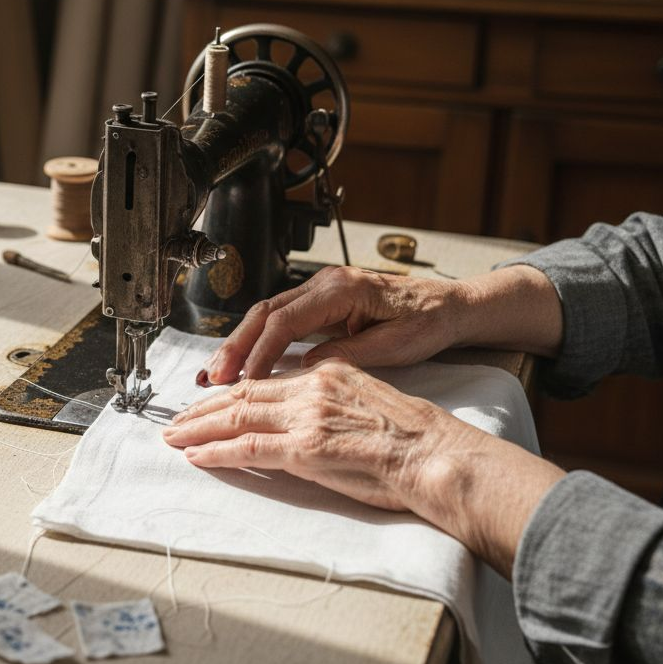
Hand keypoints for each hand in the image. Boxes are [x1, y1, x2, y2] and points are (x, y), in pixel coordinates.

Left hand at [166, 358, 464, 511]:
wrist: (436, 456)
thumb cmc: (413, 441)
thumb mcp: (367, 401)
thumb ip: (332, 401)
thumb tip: (308, 415)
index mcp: (328, 373)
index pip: (267, 382)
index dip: (232, 393)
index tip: (210, 404)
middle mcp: (312, 388)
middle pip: (243, 395)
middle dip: (204, 409)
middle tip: (177, 420)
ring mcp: (306, 418)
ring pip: (237, 417)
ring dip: (199, 428)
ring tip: (175, 437)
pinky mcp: (305, 449)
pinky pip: (247, 448)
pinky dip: (216, 452)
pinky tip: (197, 456)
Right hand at [201, 266, 474, 385]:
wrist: (449, 305)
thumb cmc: (428, 322)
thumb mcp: (394, 345)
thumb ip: (347, 355)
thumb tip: (305, 369)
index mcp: (342, 289)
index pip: (285, 320)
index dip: (260, 351)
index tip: (245, 380)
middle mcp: (324, 283)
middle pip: (264, 312)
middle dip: (235, 346)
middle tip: (213, 378)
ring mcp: (319, 290)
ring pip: (265, 315)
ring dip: (240, 344)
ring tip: (217, 375)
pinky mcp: (320, 303)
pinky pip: (279, 320)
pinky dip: (257, 341)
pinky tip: (243, 364)